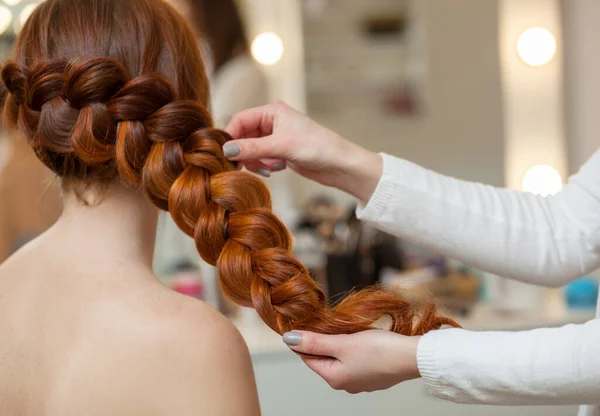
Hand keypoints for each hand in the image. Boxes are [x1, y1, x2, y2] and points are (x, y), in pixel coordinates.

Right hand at [224, 101, 382, 202]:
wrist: (339, 165)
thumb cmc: (317, 147)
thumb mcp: (281, 147)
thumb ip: (252, 149)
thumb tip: (226, 151)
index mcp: (272, 111)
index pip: (240, 120)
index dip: (231, 136)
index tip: (225, 154)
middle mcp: (272, 122)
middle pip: (243, 136)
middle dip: (243, 152)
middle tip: (239, 168)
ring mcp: (276, 138)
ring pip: (251, 150)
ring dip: (255, 161)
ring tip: (269, 168)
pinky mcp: (281, 153)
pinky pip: (261, 159)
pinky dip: (264, 166)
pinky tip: (276, 170)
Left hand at [282, 330, 420, 393]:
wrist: (412, 357)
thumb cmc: (379, 350)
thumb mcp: (342, 343)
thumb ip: (315, 341)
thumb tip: (289, 340)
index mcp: (334, 378)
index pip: (308, 358)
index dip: (303, 339)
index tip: (304, 323)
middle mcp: (346, 384)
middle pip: (324, 358)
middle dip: (323, 340)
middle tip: (326, 321)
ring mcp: (361, 381)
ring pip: (340, 358)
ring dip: (339, 343)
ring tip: (345, 328)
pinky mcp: (374, 375)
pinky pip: (355, 360)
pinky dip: (353, 348)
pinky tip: (360, 338)